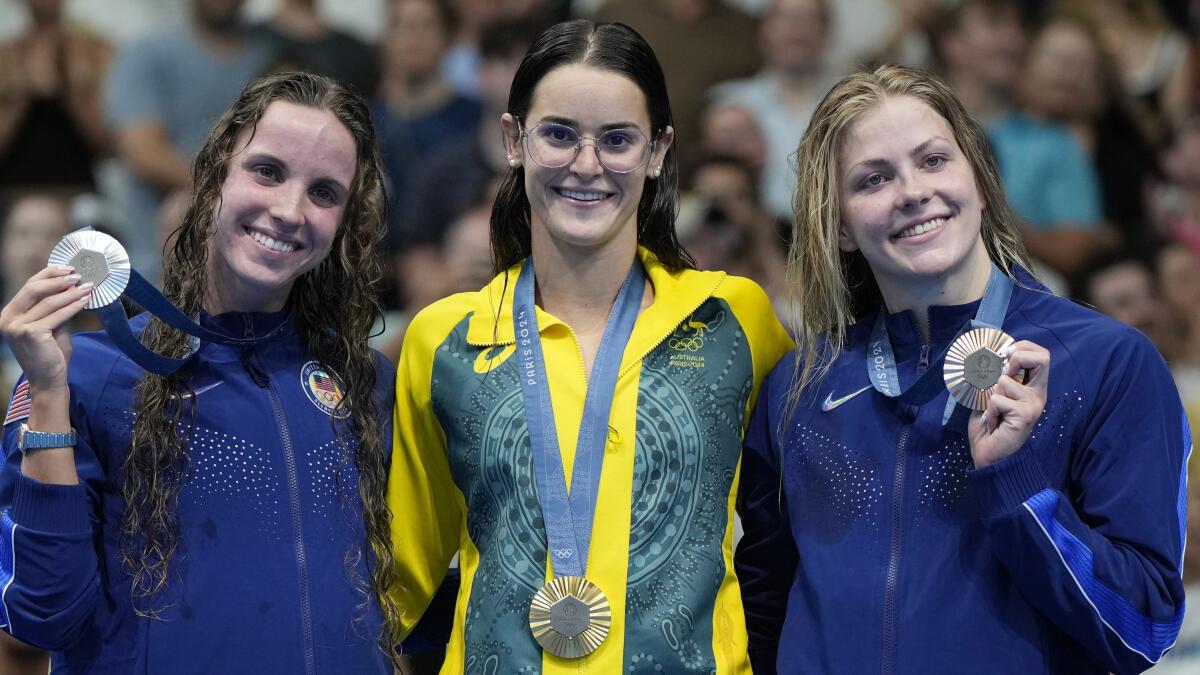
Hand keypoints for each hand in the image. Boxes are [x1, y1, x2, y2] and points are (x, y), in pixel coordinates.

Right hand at [0, 266, 92, 390]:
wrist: (48, 380)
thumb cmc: (50, 354)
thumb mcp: (51, 326)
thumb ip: (55, 308)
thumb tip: (72, 285)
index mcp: (9, 314)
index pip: (28, 287)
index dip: (48, 275)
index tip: (68, 269)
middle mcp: (8, 319)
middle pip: (33, 289)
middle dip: (58, 280)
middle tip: (78, 276)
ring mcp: (17, 327)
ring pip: (48, 302)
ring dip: (71, 293)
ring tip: (87, 287)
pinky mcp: (31, 333)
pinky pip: (57, 315)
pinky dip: (73, 306)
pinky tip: (85, 301)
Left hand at [967, 341, 1050, 468]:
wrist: (990, 455)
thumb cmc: (990, 425)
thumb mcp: (991, 395)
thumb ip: (995, 378)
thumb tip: (987, 357)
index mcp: (1033, 387)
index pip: (1042, 355)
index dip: (1023, 347)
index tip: (1005, 355)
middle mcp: (1038, 394)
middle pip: (1042, 358)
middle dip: (1017, 358)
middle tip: (1002, 373)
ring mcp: (1034, 404)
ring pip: (1006, 381)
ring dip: (990, 395)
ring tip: (993, 412)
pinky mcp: (1025, 415)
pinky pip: (997, 400)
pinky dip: (989, 410)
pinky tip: (994, 423)